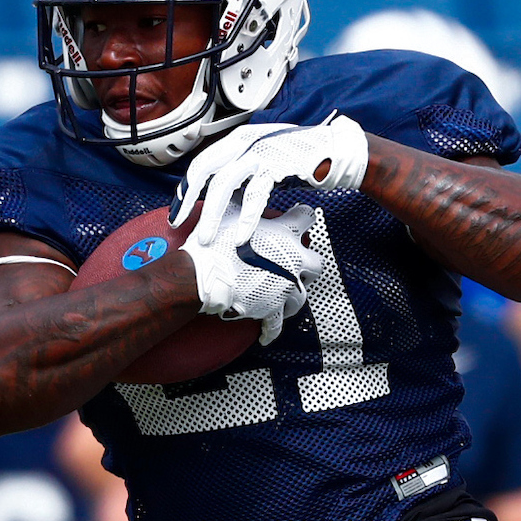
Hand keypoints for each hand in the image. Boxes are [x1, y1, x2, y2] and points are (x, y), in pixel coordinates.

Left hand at [171, 113, 370, 242]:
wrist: (338, 152)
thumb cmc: (303, 159)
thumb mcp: (265, 160)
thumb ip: (243, 171)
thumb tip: (223, 194)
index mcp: (238, 139)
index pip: (202, 163)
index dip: (187, 188)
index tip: (179, 211)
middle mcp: (245, 141)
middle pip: (205, 170)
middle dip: (188, 200)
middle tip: (178, 224)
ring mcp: (261, 151)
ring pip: (225, 184)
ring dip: (213, 215)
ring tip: (207, 238)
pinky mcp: (278, 165)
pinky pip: (256, 196)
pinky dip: (247, 219)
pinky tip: (241, 237)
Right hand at [181, 205, 316, 339]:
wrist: (204, 274)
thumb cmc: (215, 242)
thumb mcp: (229, 210)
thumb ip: (244, 201)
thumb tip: (241, 187)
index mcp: (285, 234)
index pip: (306, 217)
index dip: (303, 215)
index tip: (301, 216)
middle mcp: (292, 261)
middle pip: (316, 263)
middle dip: (308, 263)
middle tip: (297, 262)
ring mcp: (285, 287)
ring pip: (302, 295)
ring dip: (294, 293)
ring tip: (284, 291)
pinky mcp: (272, 308)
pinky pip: (277, 323)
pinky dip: (273, 329)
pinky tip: (269, 333)